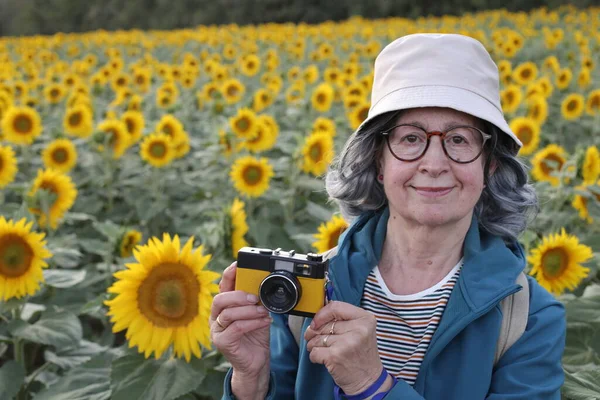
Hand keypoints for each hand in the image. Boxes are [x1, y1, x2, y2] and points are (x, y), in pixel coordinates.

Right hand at [209, 262, 270, 398]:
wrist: (256, 361)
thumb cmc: (255, 335)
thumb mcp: (257, 313)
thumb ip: (255, 300)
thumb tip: (263, 284)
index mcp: (224, 306)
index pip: (222, 287)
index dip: (228, 274)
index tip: (238, 264)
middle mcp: (216, 317)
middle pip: (220, 299)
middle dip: (238, 295)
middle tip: (255, 298)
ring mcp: (217, 330)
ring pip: (228, 314)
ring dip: (249, 311)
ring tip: (263, 311)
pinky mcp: (222, 342)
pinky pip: (236, 328)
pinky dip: (252, 323)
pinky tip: (264, 321)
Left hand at [305, 301, 383, 394]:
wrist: (368, 381)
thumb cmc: (361, 355)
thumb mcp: (360, 331)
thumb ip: (343, 320)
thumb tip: (317, 317)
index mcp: (365, 319)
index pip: (336, 307)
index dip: (322, 314)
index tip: (316, 322)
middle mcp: (358, 329)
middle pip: (324, 324)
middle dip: (315, 333)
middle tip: (316, 339)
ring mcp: (347, 343)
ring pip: (317, 338)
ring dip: (314, 345)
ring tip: (323, 350)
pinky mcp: (335, 356)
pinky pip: (314, 351)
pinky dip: (314, 356)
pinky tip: (324, 359)